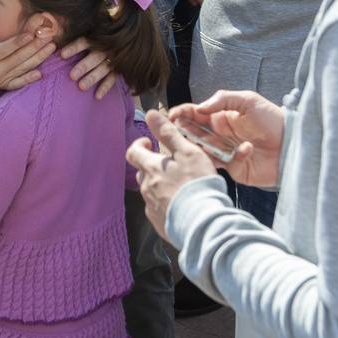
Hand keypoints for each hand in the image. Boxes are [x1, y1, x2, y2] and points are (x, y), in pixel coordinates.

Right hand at [0, 32, 53, 91]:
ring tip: (51, 47)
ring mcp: (2, 80)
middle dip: (35, 47)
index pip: (5, 49)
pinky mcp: (6, 86)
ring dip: (38, 58)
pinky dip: (29, 79)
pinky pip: (19, 83)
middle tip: (48, 37)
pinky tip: (40, 73)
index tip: (31, 34)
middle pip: (18, 58)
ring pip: (23, 68)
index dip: (18, 42)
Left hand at [59, 37, 116, 98]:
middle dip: (84, 66)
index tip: (62, 55)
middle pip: (94, 57)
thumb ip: (70, 34)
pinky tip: (97, 97)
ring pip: (103, 69)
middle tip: (72, 76)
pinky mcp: (117, 70)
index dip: (73, 48)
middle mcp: (105, 49)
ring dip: (92, 78)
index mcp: (96, 38)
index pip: (84, 42)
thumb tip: (54, 36)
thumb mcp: (87, 33)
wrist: (119, 41)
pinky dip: (105, 88)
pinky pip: (112, 79)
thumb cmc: (94, 38)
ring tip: (81, 87)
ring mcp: (112, 60)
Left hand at [125, 109, 218, 241]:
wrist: (204, 222)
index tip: (149, 143)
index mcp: (151, 168)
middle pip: (142, 172)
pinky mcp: (159, 223)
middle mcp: (146, 187)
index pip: (133, 152)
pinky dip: (166, 204)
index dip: (139, 145)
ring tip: (180, 187)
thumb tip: (151, 114)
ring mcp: (151, 207)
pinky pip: (158, 210)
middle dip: (151, 166)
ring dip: (160, 186)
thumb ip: (168, 133)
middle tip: (169, 166)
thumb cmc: (198, 184)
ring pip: (150, 191)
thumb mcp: (187, 152)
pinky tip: (182, 205)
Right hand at [170, 90, 283, 187]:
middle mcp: (219, 135)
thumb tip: (200, 107)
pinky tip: (247, 148)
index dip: (182, 114)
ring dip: (199, 147)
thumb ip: (223, 99)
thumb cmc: (273, 119)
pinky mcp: (234, 168)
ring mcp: (225, 152)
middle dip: (183, 131)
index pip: (195, 114)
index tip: (171, 115)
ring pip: (202, 150)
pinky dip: (234, 156)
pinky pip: (225, 163)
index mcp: (221, 117)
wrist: (293, 143)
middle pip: (193, 133)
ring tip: (200, 144)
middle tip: (175, 130)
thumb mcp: (248, 100)